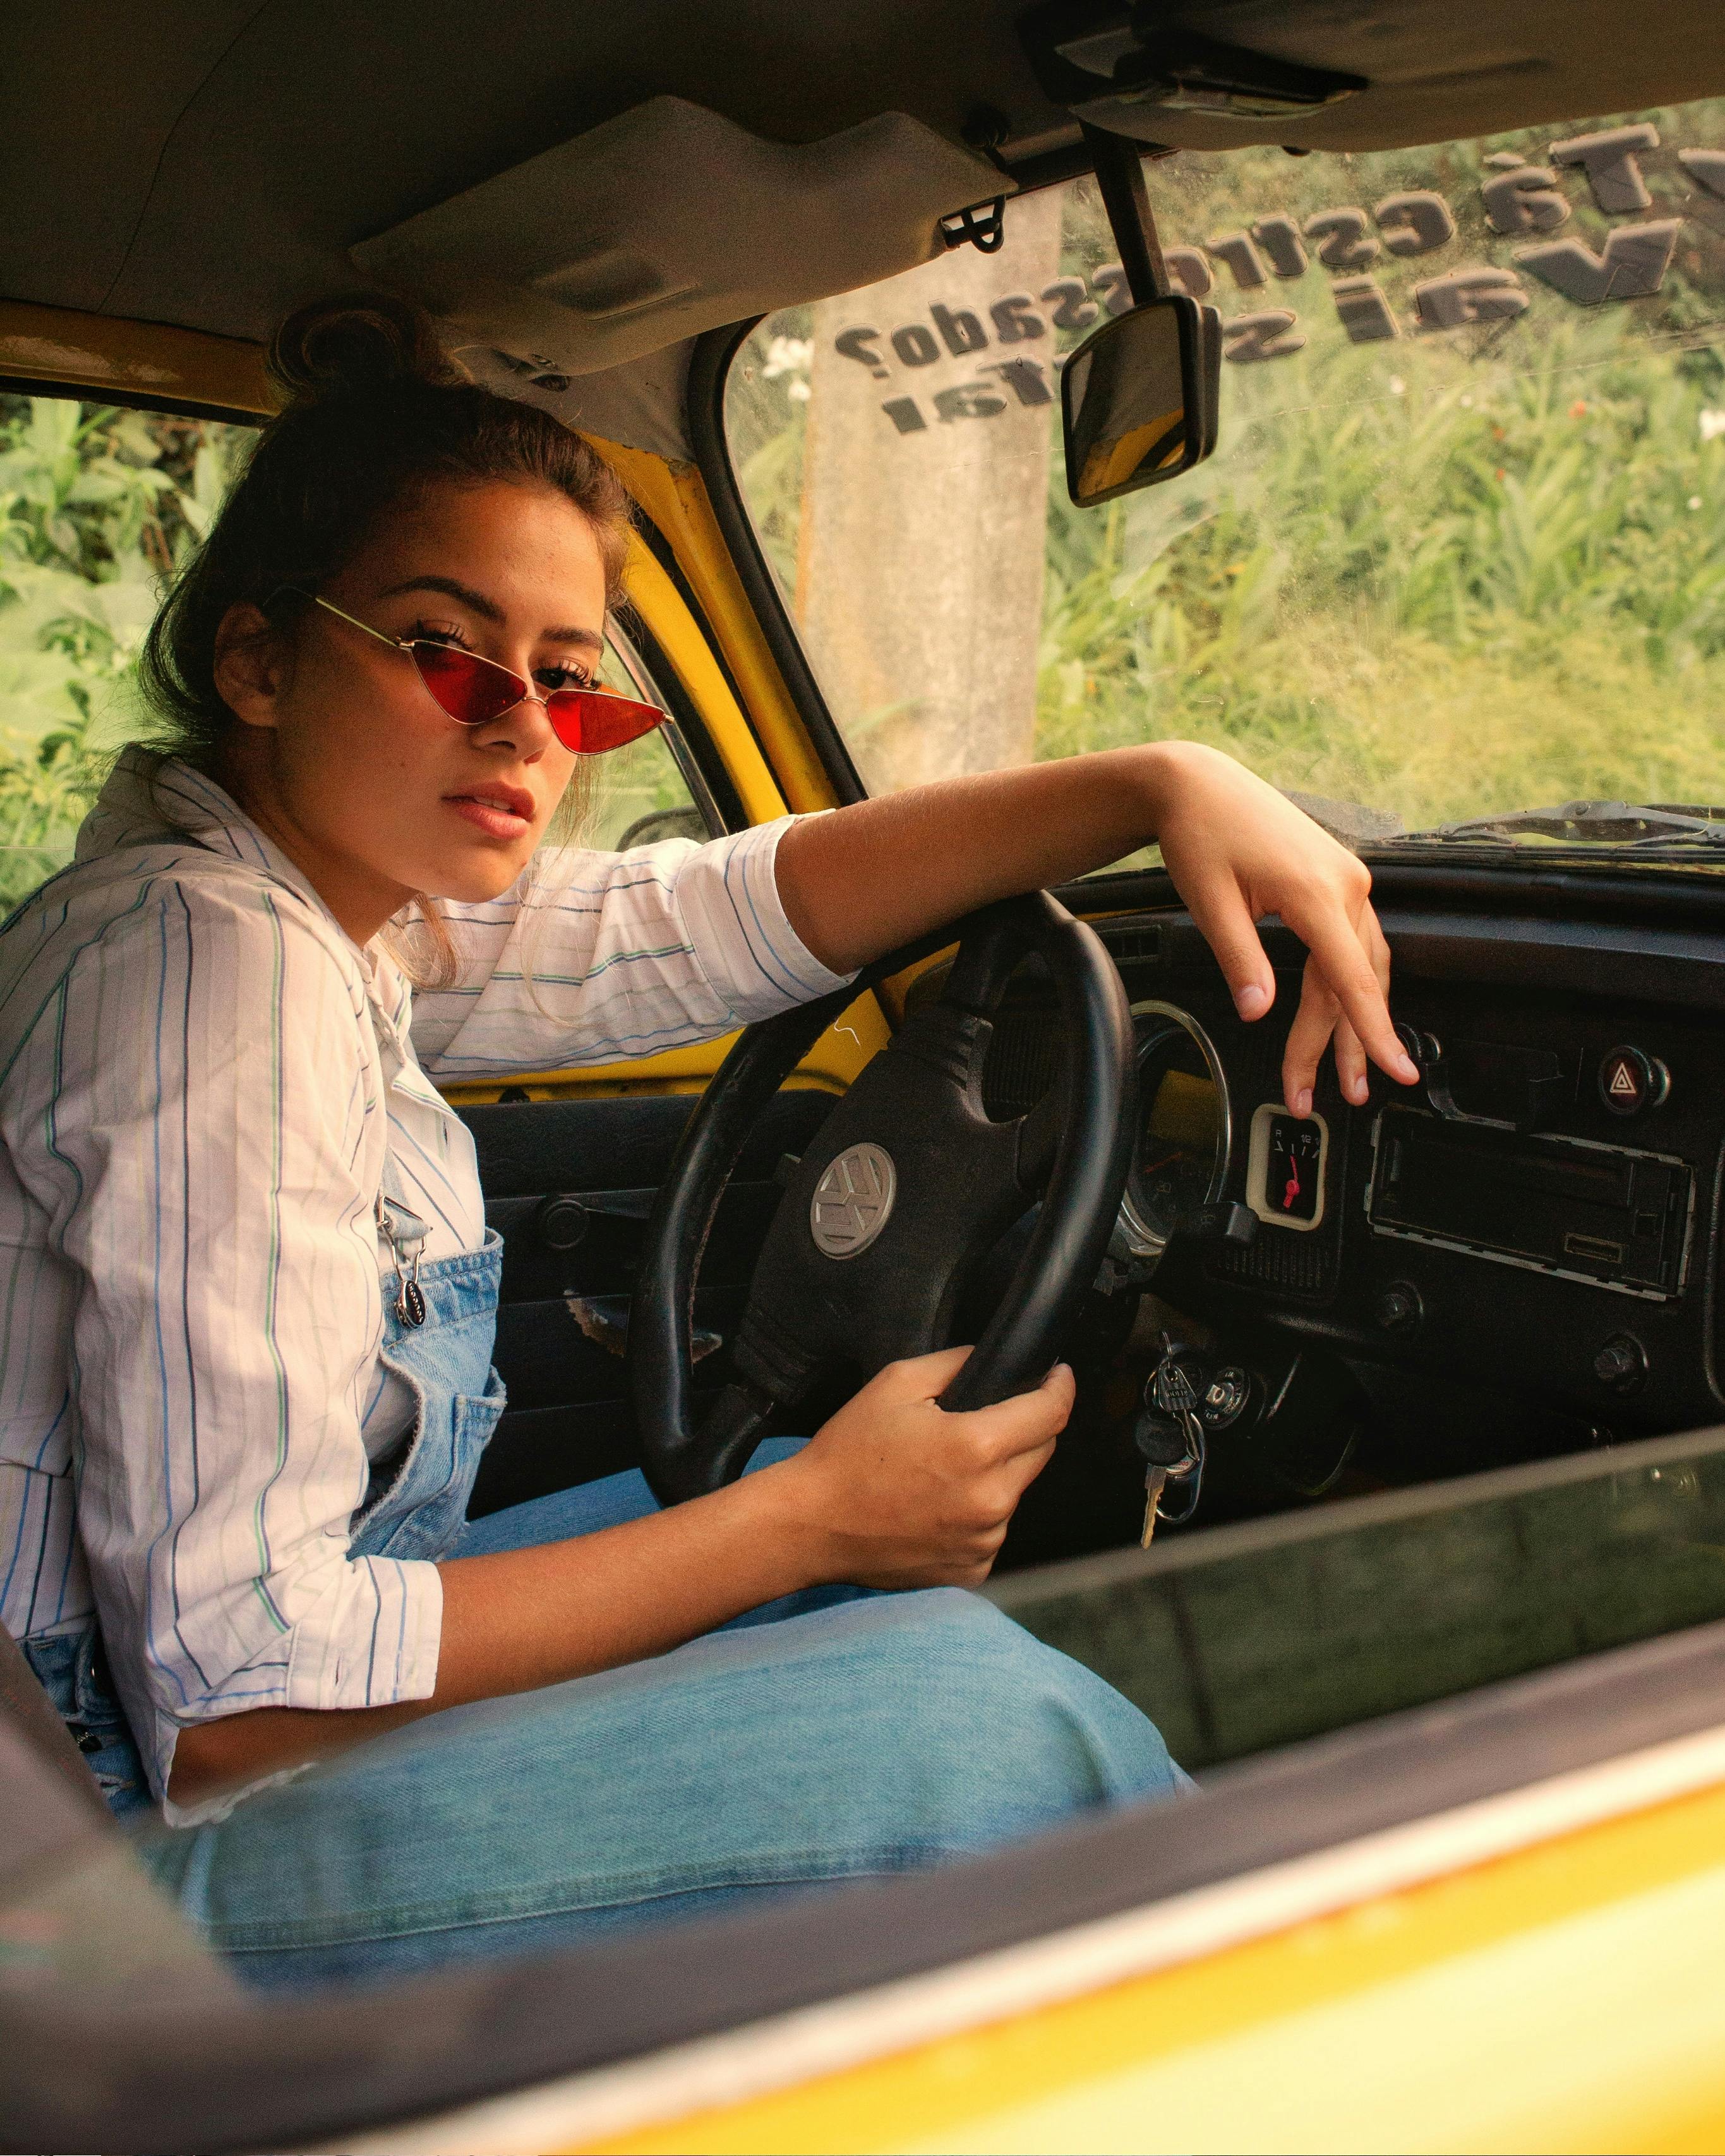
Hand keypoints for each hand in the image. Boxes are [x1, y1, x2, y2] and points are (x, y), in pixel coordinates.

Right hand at [778, 1347, 1070, 1589]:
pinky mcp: (973, 1569)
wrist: (811, 1524)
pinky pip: (993, 1529)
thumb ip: (956, 1364)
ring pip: (1016, 1491)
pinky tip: (936, 1505)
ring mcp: (984, 1539)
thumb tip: (992, 1361)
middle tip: (976, 1423)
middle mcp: (991, 1499)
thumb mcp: (897, 1383)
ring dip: (997, 1475)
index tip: (1058, 1376)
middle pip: (1041, 1450)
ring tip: (942, 1471)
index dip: (1060, 1387)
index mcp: (978, 1447)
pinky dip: (977, 1514)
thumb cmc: (847, 1455)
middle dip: (1022, 1429)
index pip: (1051, 1412)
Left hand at [1146, 742, 1419, 1114]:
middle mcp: (1345, 886)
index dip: (1373, 1031)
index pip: (1353, 979)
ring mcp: (1347, 881)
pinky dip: (1348, 985)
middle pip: (1354, 982)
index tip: (1394, 1069)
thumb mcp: (1209, 903)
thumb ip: (1240, 960)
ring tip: (1343, 1073)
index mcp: (1316, 893)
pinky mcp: (1339, 881)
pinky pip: (1354, 944)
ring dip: (1351, 1022)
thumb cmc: (1201, 834)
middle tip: (1331, 1095)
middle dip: (1344, 1044)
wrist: (1199, 785)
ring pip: (1360, 967)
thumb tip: (1258, 1010)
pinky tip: (1341, 1018)